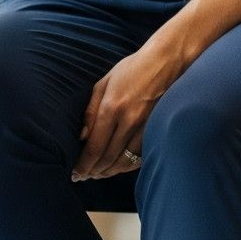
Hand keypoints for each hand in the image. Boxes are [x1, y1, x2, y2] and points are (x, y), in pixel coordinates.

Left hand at [71, 45, 179, 179]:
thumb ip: (90, 111)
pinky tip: (116, 167)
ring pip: (124, 162)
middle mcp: (128, 121)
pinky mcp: (156, 130)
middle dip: (93, 171)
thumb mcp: (103, 83)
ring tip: (97, 174)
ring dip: (108, 172)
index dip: (83, 164)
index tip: (75, 172)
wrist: (165, 62)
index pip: (94, 147)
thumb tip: (82, 137)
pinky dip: (125, 166)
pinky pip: (139, 157)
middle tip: (83, 176)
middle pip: (107, 158)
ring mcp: (145, 127)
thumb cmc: (131, 70)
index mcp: (112, 108)